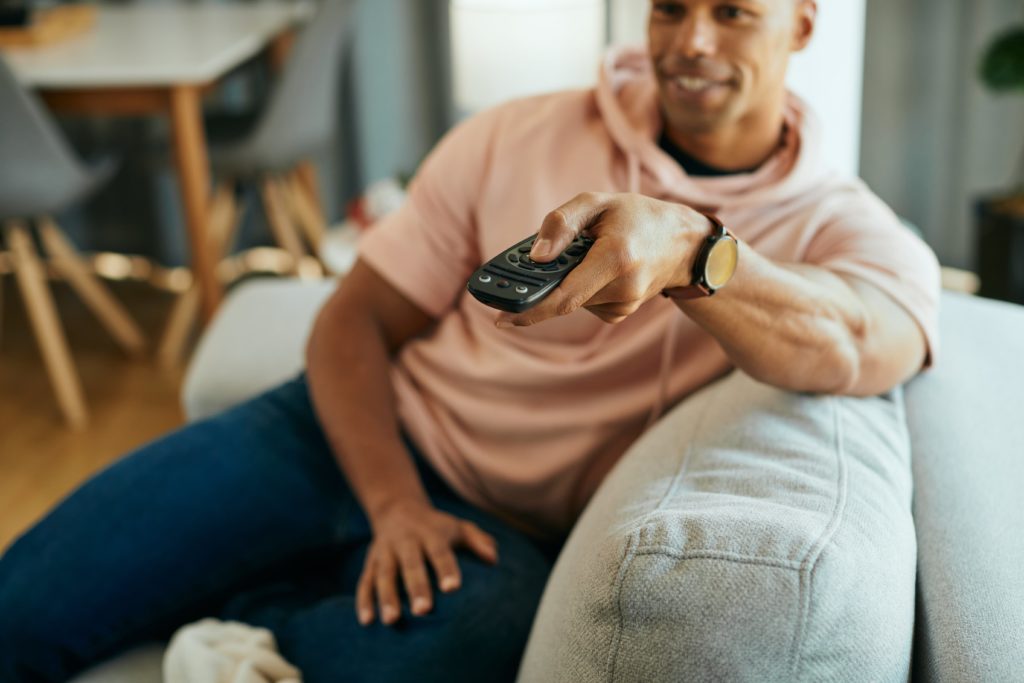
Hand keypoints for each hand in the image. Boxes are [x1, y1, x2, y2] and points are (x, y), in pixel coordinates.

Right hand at [356, 499, 498, 626]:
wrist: (397, 509)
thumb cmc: (436, 526)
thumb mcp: (458, 526)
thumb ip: (477, 540)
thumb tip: (493, 559)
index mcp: (430, 533)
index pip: (439, 551)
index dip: (446, 569)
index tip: (453, 588)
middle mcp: (406, 542)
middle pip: (411, 564)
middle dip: (416, 587)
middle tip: (423, 611)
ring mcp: (385, 552)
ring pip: (384, 575)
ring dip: (386, 597)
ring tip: (392, 621)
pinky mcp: (370, 563)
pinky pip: (365, 582)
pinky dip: (364, 601)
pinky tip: (367, 621)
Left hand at [494, 192, 711, 326]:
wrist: (684, 244)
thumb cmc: (639, 217)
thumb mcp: (599, 202)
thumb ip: (562, 223)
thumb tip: (535, 256)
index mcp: (616, 259)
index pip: (563, 297)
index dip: (529, 310)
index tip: (500, 318)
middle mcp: (622, 289)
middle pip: (563, 297)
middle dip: (543, 284)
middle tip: (537, 266)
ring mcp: (623, 305)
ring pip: (572, 299)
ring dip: (567, 280)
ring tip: (587, 254)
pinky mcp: (621, 312)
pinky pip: (585, 302)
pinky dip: (581, 286)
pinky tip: (597, 268)